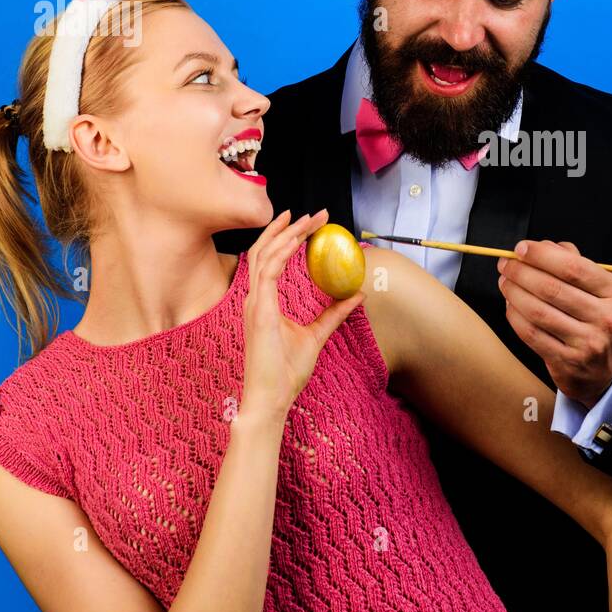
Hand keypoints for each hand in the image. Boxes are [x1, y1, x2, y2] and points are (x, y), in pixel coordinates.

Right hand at [239, 209, 364, 425]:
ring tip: (307, 220)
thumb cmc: (285, 372)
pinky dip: (280, 255)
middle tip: (312, 213)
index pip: (271, 259)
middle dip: (287, 228)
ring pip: (265, 256)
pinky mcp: (258, 312)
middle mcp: (254, 298)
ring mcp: (254, 304)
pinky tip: (295, 243)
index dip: (285, 237)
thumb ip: (334, 314)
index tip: (306, 222)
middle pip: (265, 251)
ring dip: (286, 235)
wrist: (271, 398)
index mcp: (262, 301)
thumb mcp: (317, 335)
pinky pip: (266, 274)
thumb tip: (358, 295)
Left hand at [497, 240, 611, 408]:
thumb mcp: (600, 290)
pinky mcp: (567, 362)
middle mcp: (605, 318)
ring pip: (538, 311)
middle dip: (521, 272)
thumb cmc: (598, 320)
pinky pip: (531, 334)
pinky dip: (515, 316)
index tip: (521, 248)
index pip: (573, 268)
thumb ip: (574, 263)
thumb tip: (542, 245)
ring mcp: (587, 343)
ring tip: (504, 282)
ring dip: (514, 292)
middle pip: (552, 288)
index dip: (542, 255)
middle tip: (505, 264)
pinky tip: (510, 305)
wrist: (608, 372)